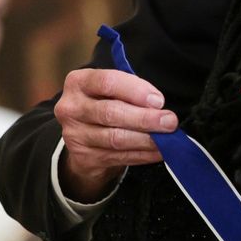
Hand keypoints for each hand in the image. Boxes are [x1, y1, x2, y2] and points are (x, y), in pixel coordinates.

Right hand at [53, 68, 178, 201]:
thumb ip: (131, 91)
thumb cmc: (104, 104)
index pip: (107, 82)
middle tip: (169, 121)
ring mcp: (74, 135)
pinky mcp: (84, 158)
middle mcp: (71, 108)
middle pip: (111, 112)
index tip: (158, 100)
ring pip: (116, 138)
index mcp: (78, 82)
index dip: (135, 91)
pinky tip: (159, 151)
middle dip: (145, 118)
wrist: (84, 137)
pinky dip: (143, 154)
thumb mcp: (112, 90)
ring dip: (146, 139)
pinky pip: (119, 157)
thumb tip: (157, 104)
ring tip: (167, 138)